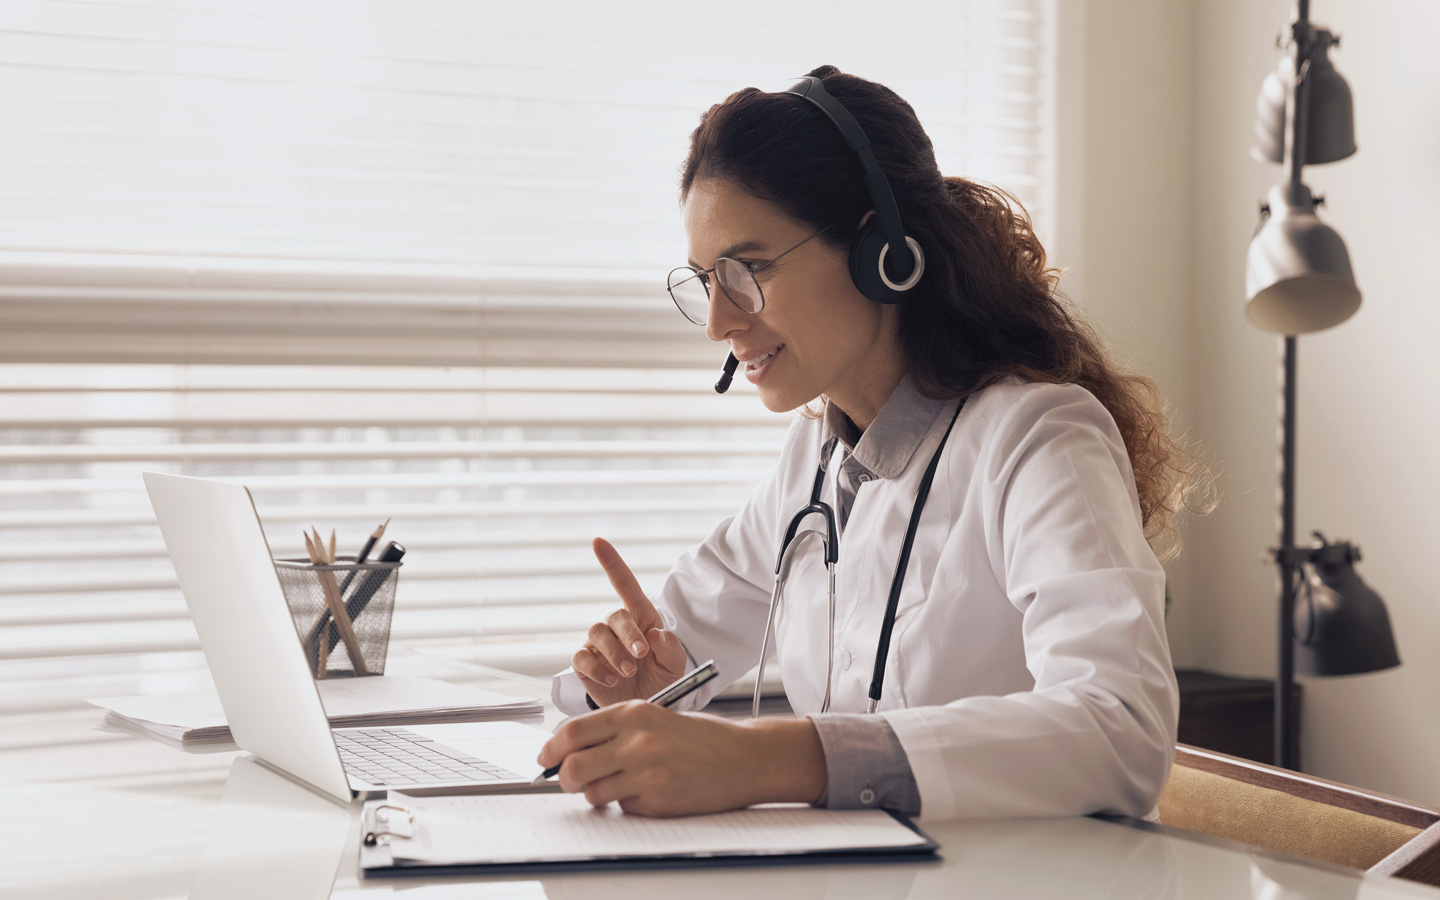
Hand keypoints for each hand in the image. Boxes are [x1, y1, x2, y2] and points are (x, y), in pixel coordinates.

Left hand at [537, 701, 827, 816]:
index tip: (546, 757)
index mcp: (634, 714)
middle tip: (571, 781)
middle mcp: (636, 741)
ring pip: (595, 794)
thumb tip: (573, 750)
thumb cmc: (703, 737)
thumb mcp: (657, 717)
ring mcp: (646, 773)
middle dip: (566, 779)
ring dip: (600, 794)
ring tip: (623, 784)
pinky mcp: (657, 801)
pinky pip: (625, 808)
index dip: (552, 748)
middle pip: (573, 769)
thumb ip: (616, 729)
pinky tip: (652, 790)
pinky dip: (630, 804)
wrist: (744, 757)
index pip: (573, 732)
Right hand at [573, 538, 687, 706]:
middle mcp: (617, 627)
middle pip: (614, 615)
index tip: (598, 542)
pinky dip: (598, 669)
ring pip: (597, 634)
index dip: (612, 562)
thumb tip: (656, 634)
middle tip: (641, 656)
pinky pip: (583, 658)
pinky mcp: (584, 664)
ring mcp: (598, 644)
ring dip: (615, 654)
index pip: (624, 585)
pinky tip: (612, 680)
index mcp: (641, 618)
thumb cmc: (660, 679)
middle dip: (629, 634)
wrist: (643, 707)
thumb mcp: (675, 666)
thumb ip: (670, 649)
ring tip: (628, 672)